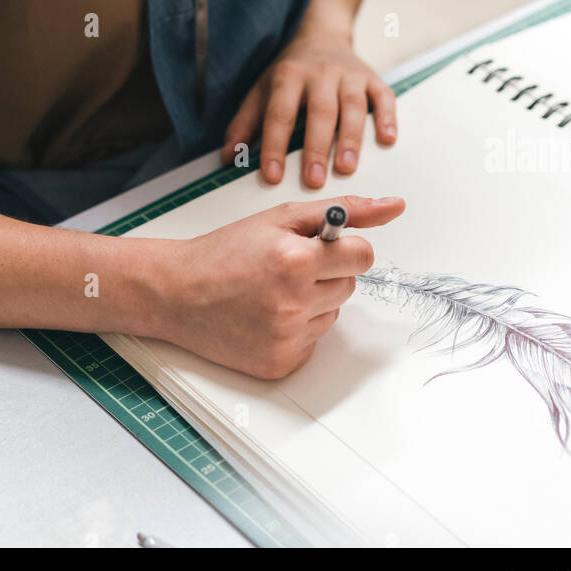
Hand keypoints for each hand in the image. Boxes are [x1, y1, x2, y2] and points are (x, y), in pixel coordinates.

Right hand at [150, 194, 404, 378]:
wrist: (177, 293)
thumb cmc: (225, 251)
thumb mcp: (280, 218)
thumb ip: (343, 209)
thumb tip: (394, 206)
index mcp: (294, 260)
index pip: (362, 256)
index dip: (343, 248)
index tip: (319, 247)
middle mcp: (293, 303)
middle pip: (350, 286)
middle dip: (326, 274)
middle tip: (285, 268)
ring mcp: (286, 338)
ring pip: (332, 314)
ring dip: (312, 301)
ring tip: (271, 291)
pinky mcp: (280, 363)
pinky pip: (313, 341)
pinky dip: (297, 329)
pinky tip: (265, 316)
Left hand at [220, 25, 396, 186]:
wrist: (321, 32)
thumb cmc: (290, 71)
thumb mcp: (261, 90)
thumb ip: (244, 124)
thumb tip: (227, 158)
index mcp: (288, 76)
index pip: (280, 113)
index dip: (274, 145)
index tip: (272, 176)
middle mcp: (320, 73)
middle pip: (320, 111)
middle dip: (316, 147)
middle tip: (314, 180)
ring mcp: (349, 75)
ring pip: (353, 107)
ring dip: (351, 138)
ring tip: (346, 168)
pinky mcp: (372, 78)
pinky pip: (383, 97)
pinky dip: (387, 117)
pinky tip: (387, 139)